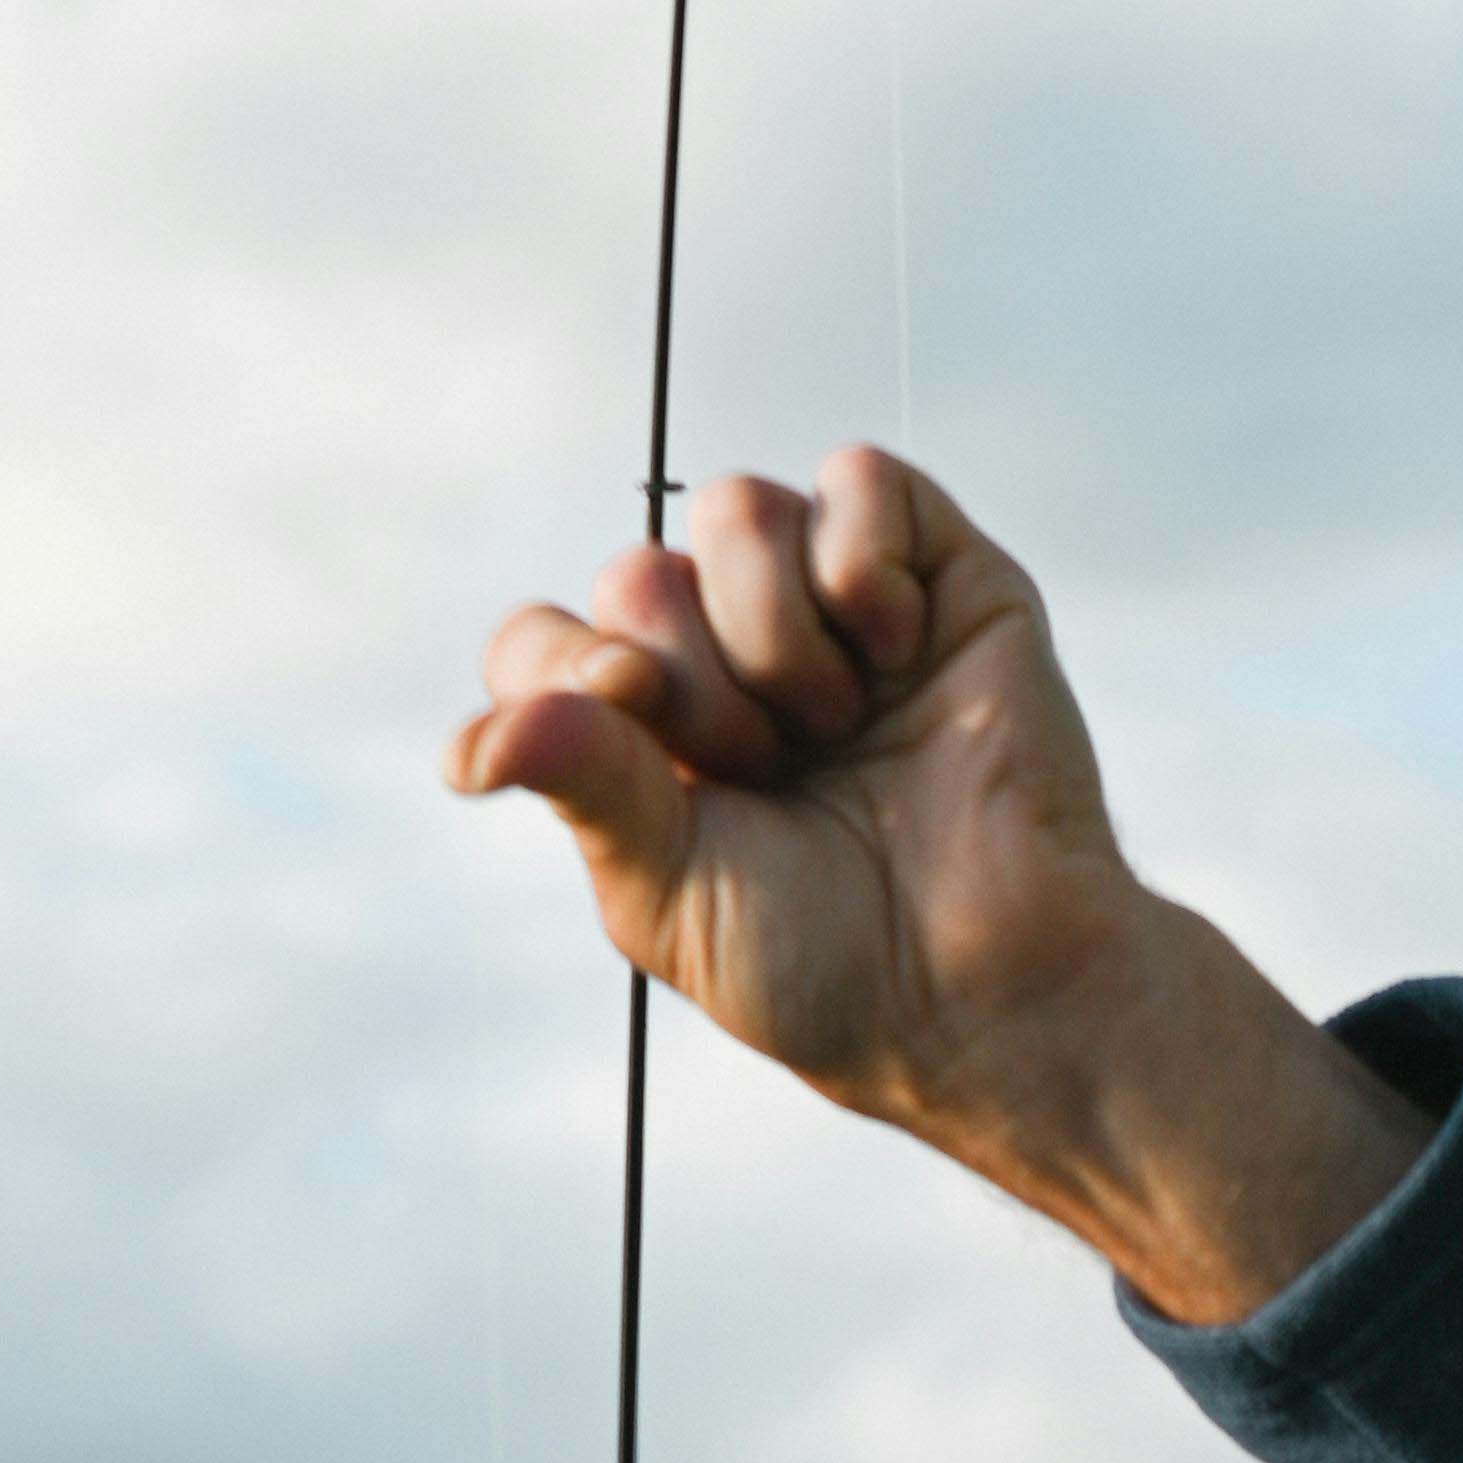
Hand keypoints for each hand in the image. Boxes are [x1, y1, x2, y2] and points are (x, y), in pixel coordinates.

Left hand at [450, 447, 1426, 1323]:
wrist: (992, 982)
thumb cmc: (831, 964)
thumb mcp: (669, 898)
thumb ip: (582, 790)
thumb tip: (470, 749)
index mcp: (651, 745)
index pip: (543, 643)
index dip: (567, 665)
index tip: (631, 717)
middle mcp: (731, 662)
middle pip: (637, 571)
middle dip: (693, 681)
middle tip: (770, 768)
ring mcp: (833, 609)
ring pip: (737, 508)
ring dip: (774, 632)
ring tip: (839, 725)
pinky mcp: (933, 570)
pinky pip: (856, 480)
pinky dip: (861, 560)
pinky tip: (894, 651)